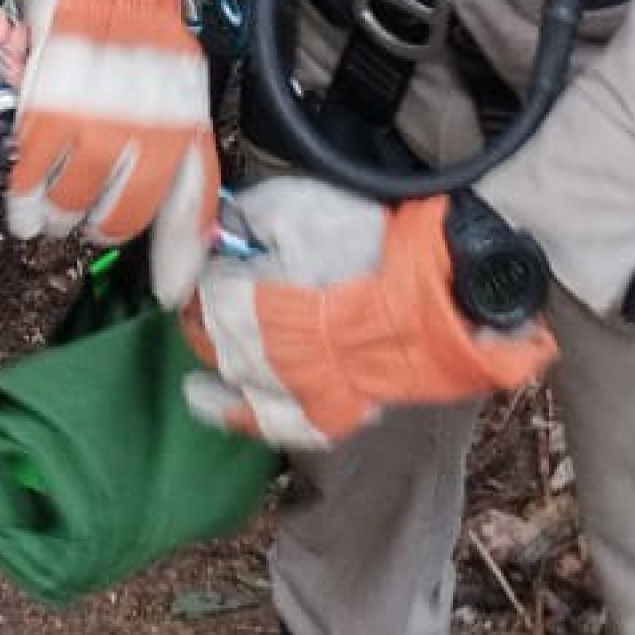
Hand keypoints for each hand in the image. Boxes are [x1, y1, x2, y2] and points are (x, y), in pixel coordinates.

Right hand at [0, 0, 218, 305]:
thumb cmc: (132, 11)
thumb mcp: (169, 76)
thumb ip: (164, 131)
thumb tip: (142, 192)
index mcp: (187, 117)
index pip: (192, 203)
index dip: (178, 257)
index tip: (166, 296)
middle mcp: (153, 125)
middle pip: (124, 214)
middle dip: (100, 230)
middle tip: (83, 224)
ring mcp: (102, 118)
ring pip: (74, 202)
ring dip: (57, 218)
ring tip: (48, 213)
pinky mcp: (54, 105)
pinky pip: (34, 176)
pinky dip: (23, 199)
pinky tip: (20, 207)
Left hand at [182, 181, 553, 455]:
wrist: (439, 291)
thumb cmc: (370, 244)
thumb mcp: (301, 206)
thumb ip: (250, 219)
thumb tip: (221, 228)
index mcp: (249, 307)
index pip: (204, 297)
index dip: (199, 279)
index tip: (201, 267)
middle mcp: (263, 359)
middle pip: (215, 345)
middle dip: (200, 327)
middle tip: (196, 314)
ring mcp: (299, 393)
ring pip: (240, 394)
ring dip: (214, 389)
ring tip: (195, 390)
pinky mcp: (333, 414)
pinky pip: (280, 427)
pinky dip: (252, 423)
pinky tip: (239, 418)